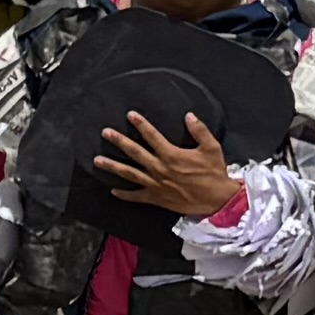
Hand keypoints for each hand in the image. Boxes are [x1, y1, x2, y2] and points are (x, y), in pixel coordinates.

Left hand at [88, 110, 236, 220]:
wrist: (217, 199)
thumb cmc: (214, 173)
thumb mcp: (211, 148)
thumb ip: (199, 130)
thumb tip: (189, 115)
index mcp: (171, 155)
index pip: (152, 136)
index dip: (141, 124)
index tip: (130, 115)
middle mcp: (160, 168)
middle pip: (135, 152)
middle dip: (119, 141)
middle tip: (105, 133)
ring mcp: (156, 184)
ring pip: (129, 174)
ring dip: (113, 166)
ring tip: (97, 160)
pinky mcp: (156, 198)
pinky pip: (136, 196)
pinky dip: (124, 194)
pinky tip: (112, 190)